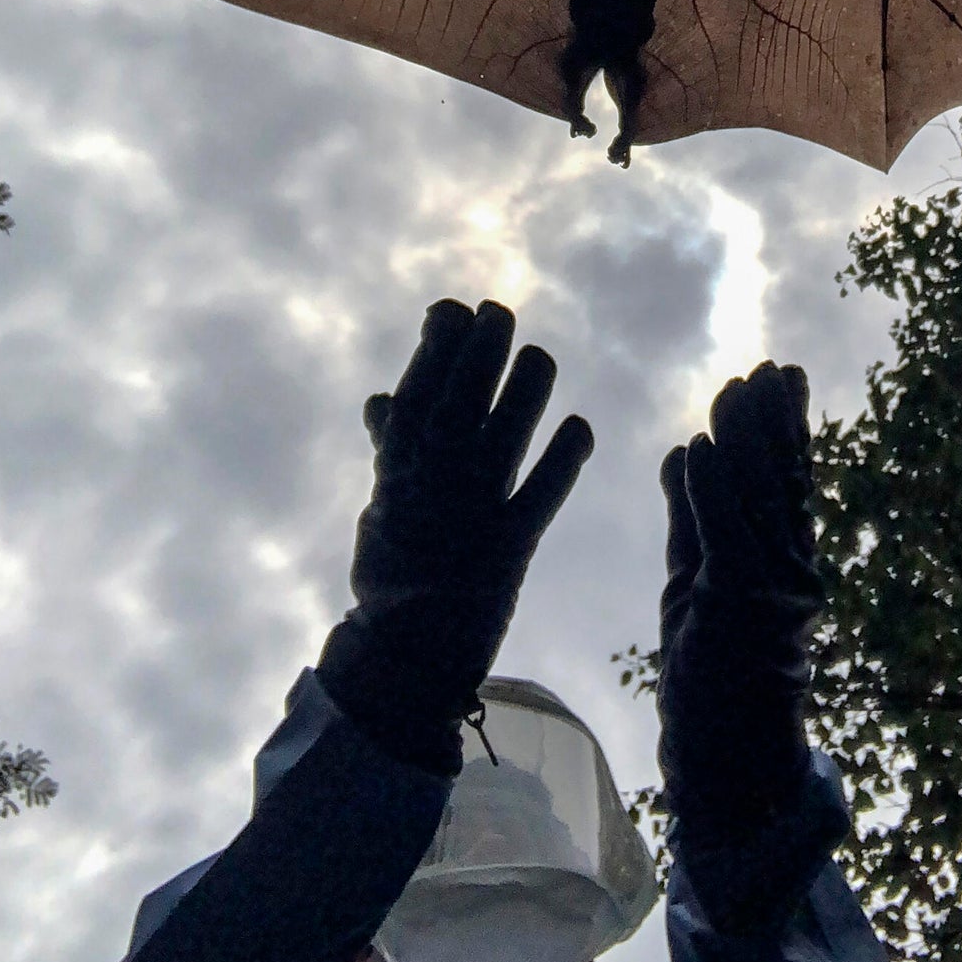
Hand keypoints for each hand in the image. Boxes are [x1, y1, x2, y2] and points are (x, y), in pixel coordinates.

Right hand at [318, 299, 592, 774]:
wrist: (407, 652)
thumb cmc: (394, 570)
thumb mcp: (382, 503)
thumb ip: (389, 448)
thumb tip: (381, 396)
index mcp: (399, 471)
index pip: (417, 394)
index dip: (437, 348)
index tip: (454, 308)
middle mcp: (434, 485)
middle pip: (460, 406)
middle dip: (480, 354)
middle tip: (500, 313)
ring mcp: (472, 515)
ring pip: (501, 442)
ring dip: (523, 396)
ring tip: (540, 358)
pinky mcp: (511, 549)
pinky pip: (540, 499)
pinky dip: (562, 463)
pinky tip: (581, 427)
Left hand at [657, 362, 824, 834]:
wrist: (726, 764)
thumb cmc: (712, 674)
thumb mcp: (697, 578)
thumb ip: (693, 517)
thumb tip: (687, 450)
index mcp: (786, 562)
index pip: (788, 480)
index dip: (784, 425)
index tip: (777, 377)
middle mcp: (794, 573)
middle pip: (785, 480)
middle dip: (774, 420)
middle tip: (767, 369)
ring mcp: (772, 592)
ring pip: (759, 500)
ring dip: (745, 439)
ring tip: (735, 389)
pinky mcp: (738, 610)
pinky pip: (725, 536)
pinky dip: (712, 489)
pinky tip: (701, 445)